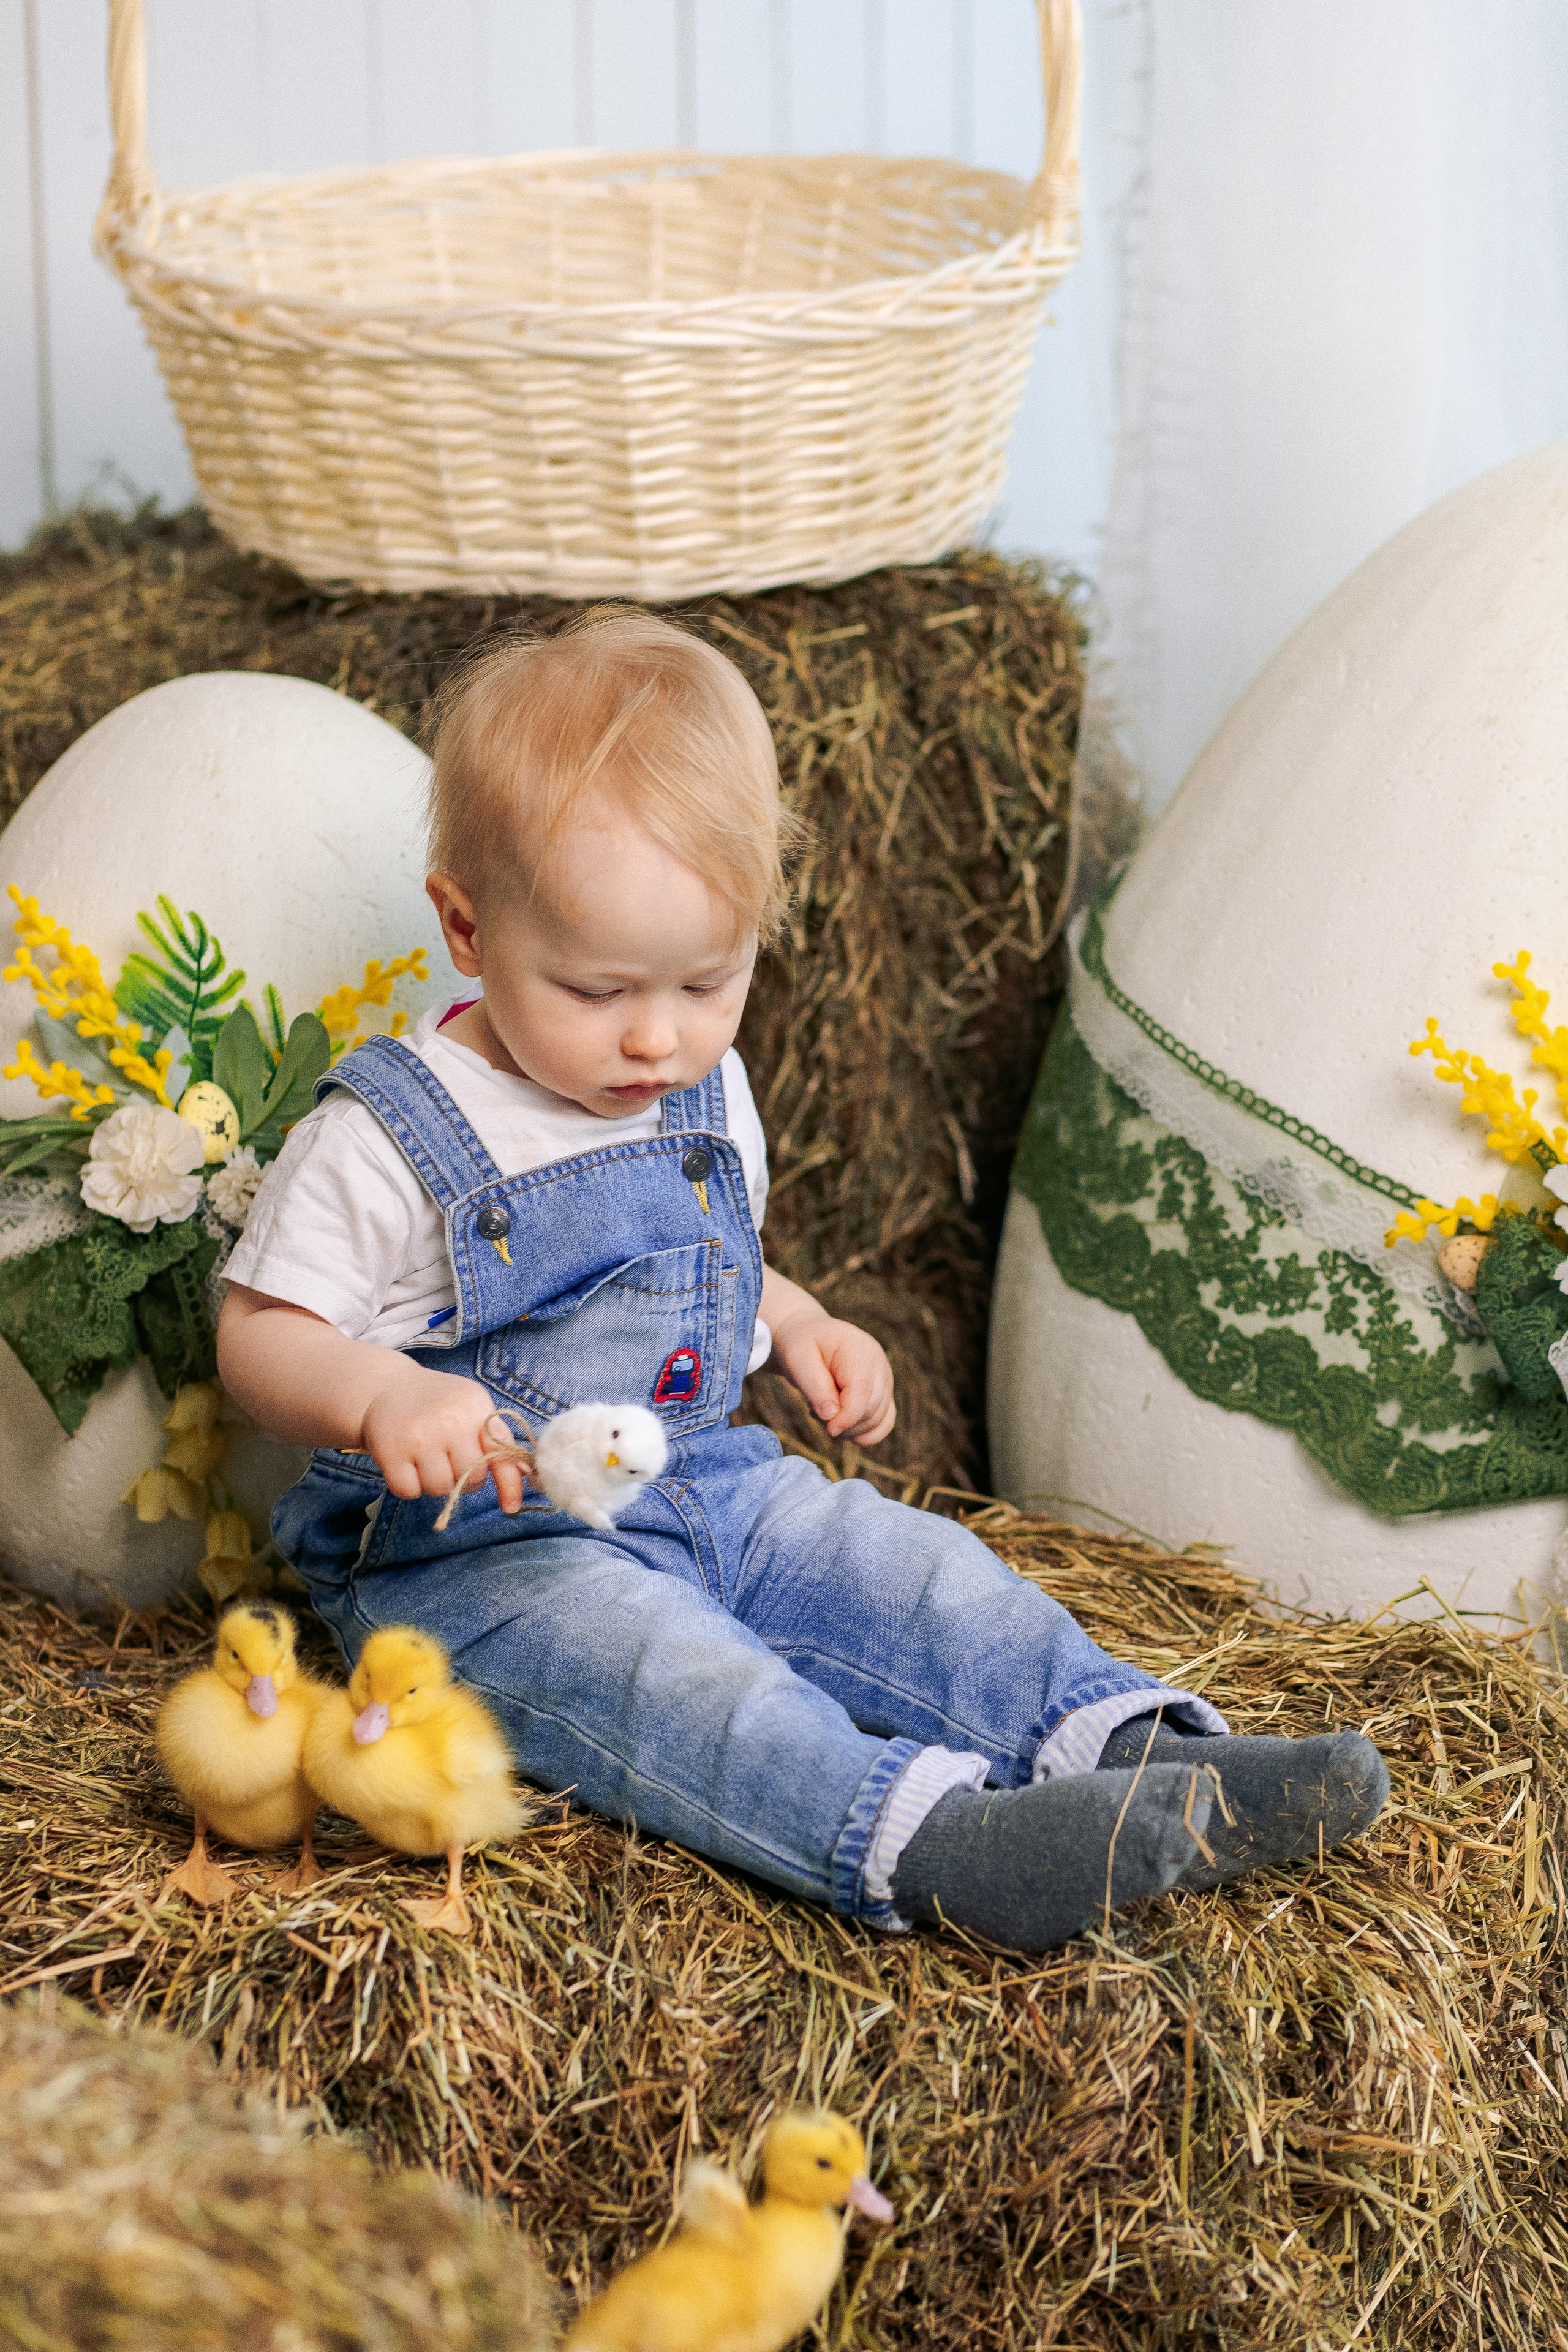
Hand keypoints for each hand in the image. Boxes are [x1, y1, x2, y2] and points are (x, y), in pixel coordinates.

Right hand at [361, 1368, 526, 1513]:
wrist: (388, 1387)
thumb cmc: (439, 1404)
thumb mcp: (472, 1409)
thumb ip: (497, 1439)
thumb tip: (529, 1475)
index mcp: (475, 1407)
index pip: (501, 1451)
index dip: (509, 1484)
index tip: (511, 1507)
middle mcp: (449, 1420)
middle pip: (471, 1478)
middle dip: (462, 1478)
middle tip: (448, 1459)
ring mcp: (419, 1435)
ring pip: (440, 1488)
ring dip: (434, 1483)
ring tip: (426, 1459)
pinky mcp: (390, 1450)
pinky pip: (409, 1491)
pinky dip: (408, 1486)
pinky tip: (406, 1464)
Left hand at [772, 1307, 895, 1446]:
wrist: (808, 1337)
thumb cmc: (801, 1346)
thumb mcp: (797, 1359)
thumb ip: (814, 1386)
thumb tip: (832, 1416)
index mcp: (857, 1348)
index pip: (862, 1390)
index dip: (847, 1417)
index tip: (828, 1428)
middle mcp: (878, 1362)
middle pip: (871, 1408)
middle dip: (843, 1422)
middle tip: (816, 1412)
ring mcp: (884, 1377)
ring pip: (878, 1419)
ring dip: (850, 1429)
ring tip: (825, 1413)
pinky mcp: (884, 1392)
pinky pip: (885, 1423)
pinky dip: (865, 1434)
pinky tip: (843, 1427)